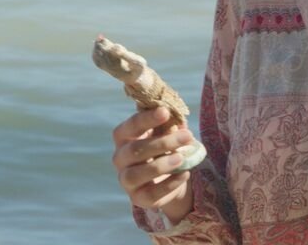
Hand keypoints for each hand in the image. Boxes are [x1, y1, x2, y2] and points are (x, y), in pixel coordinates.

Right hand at [111, 107, 195, 223]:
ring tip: (182, 158)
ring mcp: (126, 180)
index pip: (131, 126)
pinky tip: (185, 174)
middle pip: (135, 150)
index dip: (147, 119)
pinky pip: (150, 194)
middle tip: (187, 136)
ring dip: (160, 165)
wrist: (169, 178)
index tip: (165, 112)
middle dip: (163, 142)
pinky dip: (169, 184)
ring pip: (136, 174)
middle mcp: (120, 158)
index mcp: (123, 137)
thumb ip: (168, 122)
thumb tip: (173, 108)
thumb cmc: (164, 147)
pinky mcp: (138, 198)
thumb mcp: (166, 132)